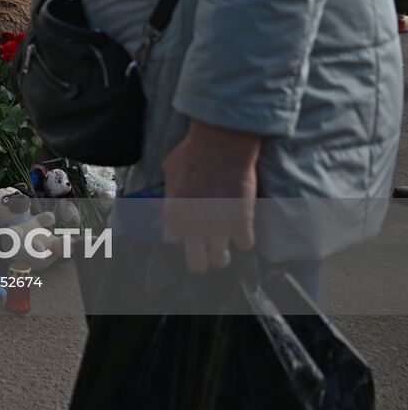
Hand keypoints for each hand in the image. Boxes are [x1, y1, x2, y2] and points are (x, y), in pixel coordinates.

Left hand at [161, 119, 259, 272]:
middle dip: (201, 257)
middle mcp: (194, 226)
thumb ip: (167, 191)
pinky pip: (245, 245)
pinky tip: (241, 228)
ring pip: (221, 260)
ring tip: (225, 239)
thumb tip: (163, 198)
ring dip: (223, 251)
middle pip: (197, 264)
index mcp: (173, 214)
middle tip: (207, 246)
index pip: (172, 243)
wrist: (220, 144)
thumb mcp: (168, 171)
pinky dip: (244, 239)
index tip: (186, 233)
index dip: (181, 238)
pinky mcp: (242, 221)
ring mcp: (219, 227)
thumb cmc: (191, 153)